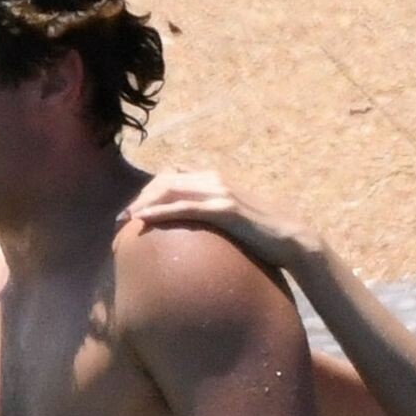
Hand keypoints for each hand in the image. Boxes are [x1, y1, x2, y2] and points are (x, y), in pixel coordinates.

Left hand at [118, 171, 319, 270]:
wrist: (293, 239)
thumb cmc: (265, 235)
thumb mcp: (236, 219)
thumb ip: (216, 215)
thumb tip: (198, 228)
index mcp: (217, 180)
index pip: (173, 176)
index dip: (149, 191)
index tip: (134, 210)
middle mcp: (216, 180)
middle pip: (165, 180)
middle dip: (140, 197)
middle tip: (122, 218)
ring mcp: (221, 192)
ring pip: (170, 189)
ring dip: (144, 203)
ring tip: (125, 219)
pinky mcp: (225, 209)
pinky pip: (185, 207)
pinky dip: (160, 212)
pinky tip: (142, 220)